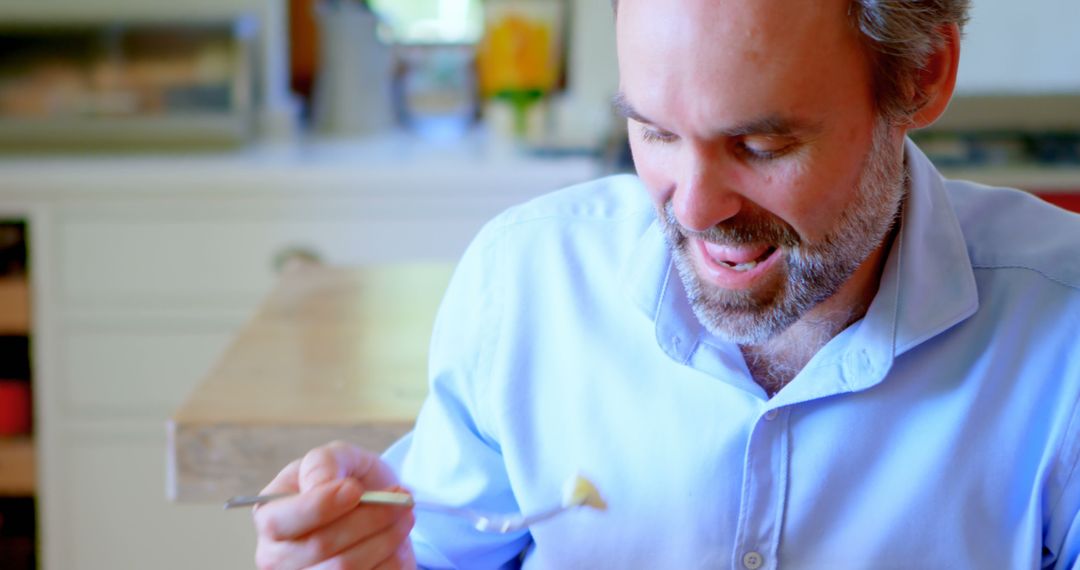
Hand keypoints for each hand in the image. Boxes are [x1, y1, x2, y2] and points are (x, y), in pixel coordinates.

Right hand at [253, 440, 416, 569]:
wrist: (379, 510)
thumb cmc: (350, 482)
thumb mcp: (338, 458)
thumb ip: (324, 463)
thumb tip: (319, 487)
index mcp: (270, 517)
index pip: (277, 522)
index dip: (319, 507)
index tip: (355, 489)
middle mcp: (278, 557)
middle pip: (320, 545)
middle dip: (368, 518)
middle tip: (400, 499)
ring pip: (347, 568)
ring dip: (386, 537)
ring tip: (404, 514)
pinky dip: (393, 558)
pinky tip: (398, 540)